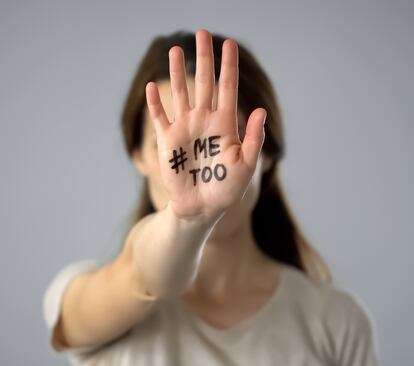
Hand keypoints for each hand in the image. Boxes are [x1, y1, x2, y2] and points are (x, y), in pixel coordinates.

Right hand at [145, 29, 266, 220]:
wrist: (202, 207)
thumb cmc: (226, 189)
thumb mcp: (246, 166)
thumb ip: (253, 140)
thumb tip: (261, 111)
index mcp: (225, 125)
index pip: (227, 89)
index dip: (228, 67)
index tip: (228, 44)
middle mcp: (204, 121)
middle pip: (204, 83)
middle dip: (204, 59)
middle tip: (202, 33)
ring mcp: (185, 129)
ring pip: (181, 94)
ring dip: (178, 72)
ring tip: (176, 51)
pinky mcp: (168, 141)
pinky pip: (160, 117)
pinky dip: (156, 103)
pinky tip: (154, 87)